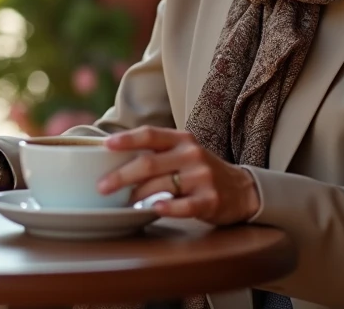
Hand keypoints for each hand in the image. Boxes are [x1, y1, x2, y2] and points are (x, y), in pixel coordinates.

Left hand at [97, 127, 260, 225]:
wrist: (241, 190)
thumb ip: (157, 154)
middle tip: (102, 187)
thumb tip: (113, 160)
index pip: (151, 135)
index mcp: (182, 139)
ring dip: (137, 196)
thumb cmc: (200, 171)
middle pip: (150, 163)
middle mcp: (191, 154)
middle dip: (122, 176)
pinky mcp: (210, 200)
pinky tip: (155, 209)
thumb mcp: (183, 153)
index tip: (106, 145)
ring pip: (161, 185)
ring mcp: (202, 177)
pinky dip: (168, 207)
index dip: (127, 139)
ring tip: (122, 203)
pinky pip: (184, 205)